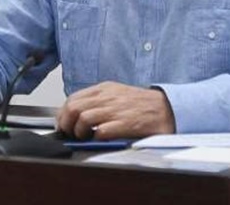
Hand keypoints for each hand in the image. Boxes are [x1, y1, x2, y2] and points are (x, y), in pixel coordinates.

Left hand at [56, 81, 174, 139]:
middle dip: (66, 124)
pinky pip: (100, 131)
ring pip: (83, 118)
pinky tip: (98, 139)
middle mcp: (107, 97)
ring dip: (79, 132)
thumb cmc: (142, 104)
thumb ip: (98, 100)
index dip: (63, 114)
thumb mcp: (117, 94)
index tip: (63, 124)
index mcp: (104, 89)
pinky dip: (94, 137)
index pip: (73, 98)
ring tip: (84, 137)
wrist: (166, 108)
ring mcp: (115, 110)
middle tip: (70, 133)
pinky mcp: (124, 123)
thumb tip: (77, 114)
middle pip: (74, 108)